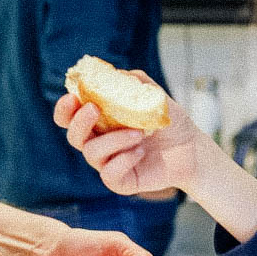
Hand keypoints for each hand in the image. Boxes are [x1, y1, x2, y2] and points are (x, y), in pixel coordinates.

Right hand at [55, 78, 204, 197]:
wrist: (192, 148)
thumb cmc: (167, 122)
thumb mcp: (154, 96)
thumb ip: (134, 82)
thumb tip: (116, 73)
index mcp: (99, 121)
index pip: (70, 117)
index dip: (64, 109)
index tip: (72, 98)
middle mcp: (99, 142)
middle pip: (74, 136)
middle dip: (80, 122)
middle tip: (95, 109)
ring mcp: (108, 163)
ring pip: (92, 153)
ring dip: (113, 140)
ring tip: (139, 133)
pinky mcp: (120, 181)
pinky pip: (109, 174)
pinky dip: (123, 160)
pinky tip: (141, 151)